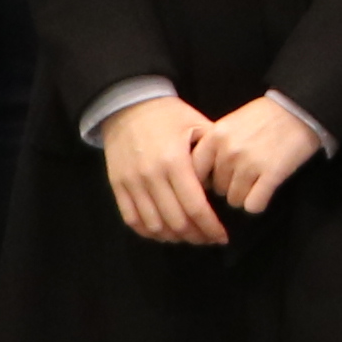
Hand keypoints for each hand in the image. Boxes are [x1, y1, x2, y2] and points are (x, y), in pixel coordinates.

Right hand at [100, 94, 227, 246]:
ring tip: (189, 237)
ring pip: (154, 225)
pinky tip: (164, 233)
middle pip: (176, 222)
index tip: (222, 237)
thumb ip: (212, 155)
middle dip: (196, 236)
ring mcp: (132, 183)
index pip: (195, 207)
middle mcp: (152, 176)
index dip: (210, 227)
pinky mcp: (117, 185)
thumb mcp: (197, 124)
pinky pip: (132, 219)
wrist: (128, 103)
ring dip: (174, 238)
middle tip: (209, 238)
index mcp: (175, 162)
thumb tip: (224, 184)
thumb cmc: (168, 114)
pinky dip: (149, 232)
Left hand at [200, 95, 323, 214]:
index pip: (195, 172)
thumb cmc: (264, 117)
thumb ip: (213, 146)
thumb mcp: (230, 123)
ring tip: (257, 181)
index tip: (215, 182)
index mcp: (214, 136)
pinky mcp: (271, 174)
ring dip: (245, 196)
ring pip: (235, 200)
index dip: (205, 181)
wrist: (298, 109)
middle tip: (245, 177)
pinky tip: (265, 191)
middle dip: (229, 187)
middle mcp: (228, 151)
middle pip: (217, 189)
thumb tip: (201, 177)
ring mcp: (249, 163)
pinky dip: (258, 203)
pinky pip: (253, 206)